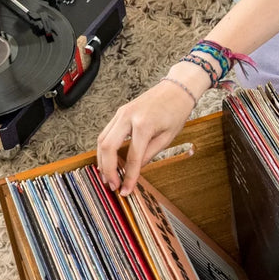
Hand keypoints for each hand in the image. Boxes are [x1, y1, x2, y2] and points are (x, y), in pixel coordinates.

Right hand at [96, 79, 195, 194]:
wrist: (176, 88)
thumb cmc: (176, 111)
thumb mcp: (167, 137)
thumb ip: (149, 154)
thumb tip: (135, 170)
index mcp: (144, 124)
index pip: (132, 157)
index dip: (128, 177)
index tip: (126, 190)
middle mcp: (128, 116)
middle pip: (107, 147)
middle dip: (107, 169)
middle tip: (113, 185)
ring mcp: (121, 113)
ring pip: (102, 140)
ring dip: (102, 160)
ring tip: (108, 176)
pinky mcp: (119, 112)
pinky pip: (106, 133)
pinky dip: (105, 149)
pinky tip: (109, 161)